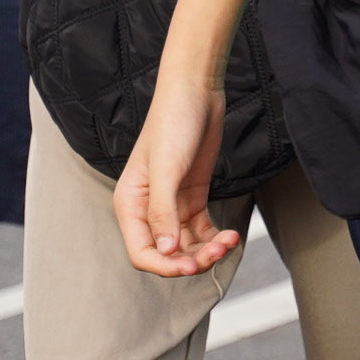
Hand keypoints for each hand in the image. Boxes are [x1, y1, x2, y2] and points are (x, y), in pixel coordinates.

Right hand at [115, 75, 237, 276]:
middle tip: (218, 251)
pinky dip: (214, 238)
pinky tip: (229, 235)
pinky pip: (201, 230)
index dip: (166, 266)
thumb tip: (166, 251)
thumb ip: (163, 211)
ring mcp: (171, 204)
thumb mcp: (166, 168)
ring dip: (206, 250)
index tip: (191, 267)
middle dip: (192, 259)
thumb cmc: (173, 122)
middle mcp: (148, 209)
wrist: (196, 92)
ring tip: (228, 241)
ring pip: (186, 245)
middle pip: (167, 253)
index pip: (142, 252)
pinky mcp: (192, 197)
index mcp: (130, 204)